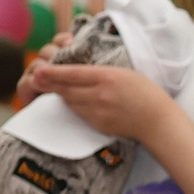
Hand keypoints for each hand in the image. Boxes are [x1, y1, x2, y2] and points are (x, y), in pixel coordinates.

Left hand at [21, 63, 176, 143]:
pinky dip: (74, 106)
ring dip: (62, 94)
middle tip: (36, 77)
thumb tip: (76, 73)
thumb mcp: (125, 73)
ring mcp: (97, 111)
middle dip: (50, 83)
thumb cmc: (145, 93)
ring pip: (69, 101)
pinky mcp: (97, 123)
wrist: (158, 120)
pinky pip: (78, 112)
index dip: (53, 72)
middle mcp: (99, 94)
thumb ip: (101, 73)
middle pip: (65, 89)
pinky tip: (78, 101)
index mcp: (107, 77)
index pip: (72, 74)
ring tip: (57, 88)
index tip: (39, 69)